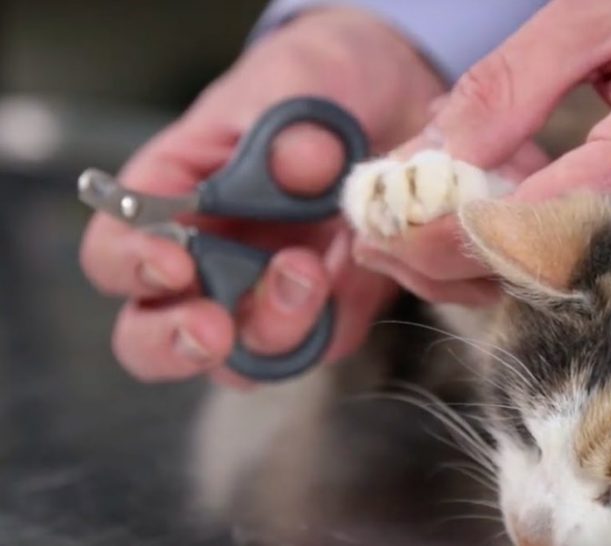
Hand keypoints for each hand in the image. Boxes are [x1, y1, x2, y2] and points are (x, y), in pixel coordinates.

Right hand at [80, 8, 443, 385]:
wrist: (395, 102)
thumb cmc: (321, 84)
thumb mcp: (304, 80)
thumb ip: (293, 122)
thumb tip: (299, 166)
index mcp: (171, 197)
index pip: (115, 251)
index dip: (132, 268)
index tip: (175, 263)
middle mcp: (206, 260)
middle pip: (150, 336)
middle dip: (176, 343)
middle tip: (215, 329)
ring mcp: (264, 295)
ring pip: (238, 359)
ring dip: (271, 332)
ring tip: (314, 272)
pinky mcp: (326, 313)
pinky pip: (318, 346)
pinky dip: (332, 325)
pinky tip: (355, 271)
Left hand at [354, 0, 610, 301]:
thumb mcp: (604, 12)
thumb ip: (512, 86)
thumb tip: (433, 152)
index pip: (533, 226)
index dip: (446, 233)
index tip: (381, 228)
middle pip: (548, 275)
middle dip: (454, 264)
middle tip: (384, 238)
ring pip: (575, 281)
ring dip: (492, 263)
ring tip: (424, 233)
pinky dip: (545, 251)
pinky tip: (501, 224)